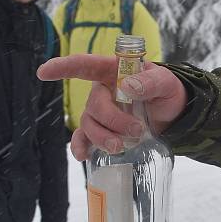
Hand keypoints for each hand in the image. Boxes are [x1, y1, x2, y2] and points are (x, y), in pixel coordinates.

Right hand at [37, 55, 187, 160]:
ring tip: (123, 145)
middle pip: (93, 106)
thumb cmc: (168, 92)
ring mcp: (102, 113)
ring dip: (103, 137)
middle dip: (112, 121)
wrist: (175, 114)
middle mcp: (104, 91)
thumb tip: (128, 86)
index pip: (84, 65)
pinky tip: (84, 156)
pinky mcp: (105, 131)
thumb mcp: (167, 83)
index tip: (44, 72)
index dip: (63, 67)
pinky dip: (81, 147)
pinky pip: (84, 138)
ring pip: (89, 125)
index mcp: (114, 71)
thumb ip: (151, 82)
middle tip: (137, 130)